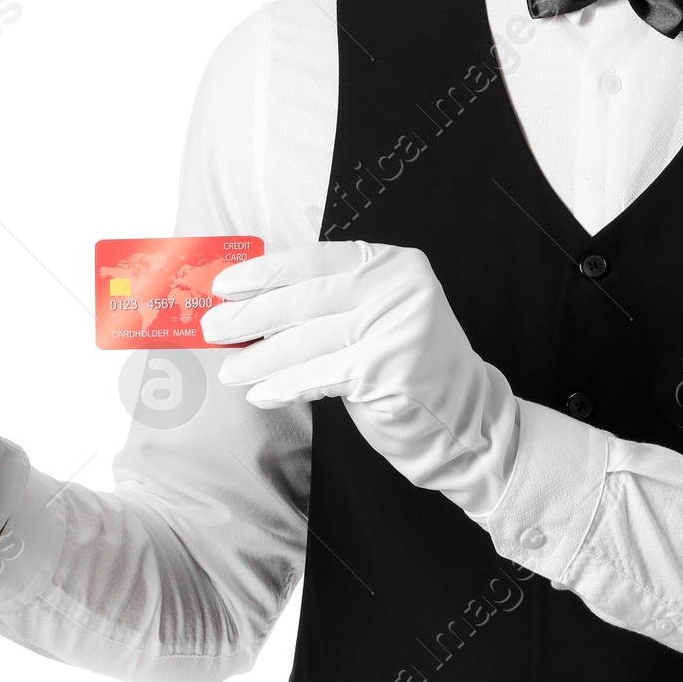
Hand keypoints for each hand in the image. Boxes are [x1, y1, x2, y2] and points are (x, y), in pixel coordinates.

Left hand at [201, 241, 518, 517]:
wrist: (468, 422)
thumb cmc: (408, 371)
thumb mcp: (374, 320)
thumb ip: (328, 305)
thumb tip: (253, 306)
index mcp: (393, 263)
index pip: (316, 259)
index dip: (265, 272)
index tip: (225, 285)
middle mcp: (399, 287)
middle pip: (306, 297)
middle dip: (252, 316)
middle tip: (214, 328)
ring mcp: (398, 327)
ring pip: (308, 339)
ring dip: (261, 358)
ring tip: (231, 370)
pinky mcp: (390, 369)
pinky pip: (321, 376)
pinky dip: (286, 386)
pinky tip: (263, 393)